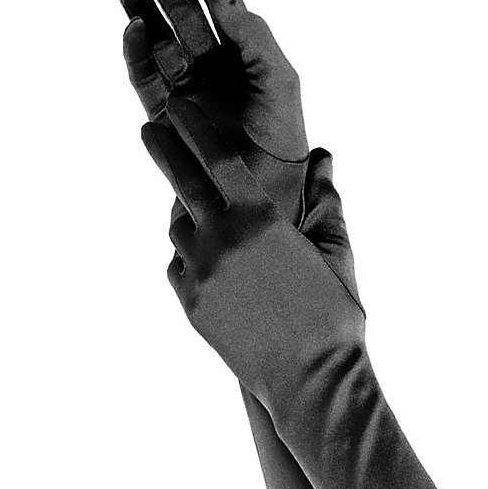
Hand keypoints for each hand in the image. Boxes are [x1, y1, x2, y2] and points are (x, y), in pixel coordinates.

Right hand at [119, 0, 307, 221]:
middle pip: (182, 10)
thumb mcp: (281, 87)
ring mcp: (187, 89)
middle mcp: (215, 66)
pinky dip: (137, 53)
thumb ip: (257, 40)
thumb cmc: (281, 146)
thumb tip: (223, 1)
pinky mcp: (166, 117)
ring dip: (142, 7)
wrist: (258, 202)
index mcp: (247, 54)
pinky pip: (145, 77)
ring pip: (158, 38)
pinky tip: (133, 26)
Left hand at [142, 97, 363, 407]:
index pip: (217, 156)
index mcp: (260, 218)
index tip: (177, 107)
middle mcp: (222, 239)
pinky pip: (179, 267)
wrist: (310, 381)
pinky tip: (209, 262)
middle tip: (150, 128)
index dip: (194, 127)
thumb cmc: (333, 318)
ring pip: (178, 227)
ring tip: (200, 211)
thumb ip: (326, 201)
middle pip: (181, 181)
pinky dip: (190, 258)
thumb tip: (324, 156)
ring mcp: (201, 274)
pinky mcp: (191, 305)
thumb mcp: (337, 253)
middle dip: (164, 149)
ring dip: (187, 215)